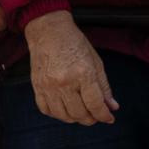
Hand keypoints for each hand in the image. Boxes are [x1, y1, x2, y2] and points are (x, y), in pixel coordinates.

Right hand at [25, 10, 118, 124]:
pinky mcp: (37, 86)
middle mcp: (64, 82)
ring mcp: (48, 85)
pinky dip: (57, 114)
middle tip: (95, 115)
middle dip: (91, 119)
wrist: (48, 30)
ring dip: (74, 118)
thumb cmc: (73, 42)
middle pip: (79, 114)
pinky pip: (46, 109)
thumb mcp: (95, 61)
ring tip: (80, 112)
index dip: (104, 115)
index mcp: (83, 73)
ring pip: (63, 116)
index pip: (95, 105)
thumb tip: (112, 107)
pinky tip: (64, 108)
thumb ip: (104, 86)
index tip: (108, 118)